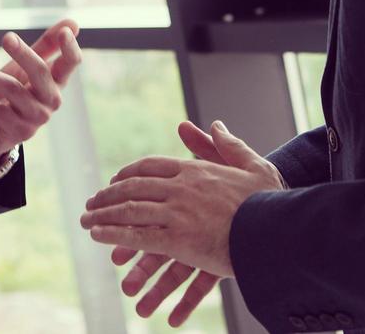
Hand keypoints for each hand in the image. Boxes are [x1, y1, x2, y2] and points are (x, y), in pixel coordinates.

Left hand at [0, 18, 81, 162]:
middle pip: (40, 71)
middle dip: (22, 53)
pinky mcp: (20, 131)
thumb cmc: (18, 89)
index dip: (70, 48)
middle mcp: (52, 99)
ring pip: (11, 88)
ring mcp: (37, 116)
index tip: (64, 32)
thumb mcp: (30, 65)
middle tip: (6, 37)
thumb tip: (73, 21)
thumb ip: (48, 44)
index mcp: (57, 80)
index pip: (71, 63)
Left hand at [81, 120, 284, 278]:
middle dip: (109, 195)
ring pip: (129, 209)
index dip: (129, 174)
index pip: (151, 166)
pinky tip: (98, 236)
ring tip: (86, 220)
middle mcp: (180, 187)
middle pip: (133, 186)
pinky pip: (137, 235)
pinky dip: (114, 234)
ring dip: (103, 214)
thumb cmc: (270, 201)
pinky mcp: (177, 239)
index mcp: (195, 170)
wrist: (278, 231)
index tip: (115, 181)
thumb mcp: (252, 165)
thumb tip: (215, 124)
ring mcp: (176, 212)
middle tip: (92, 203)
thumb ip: (229, 145)